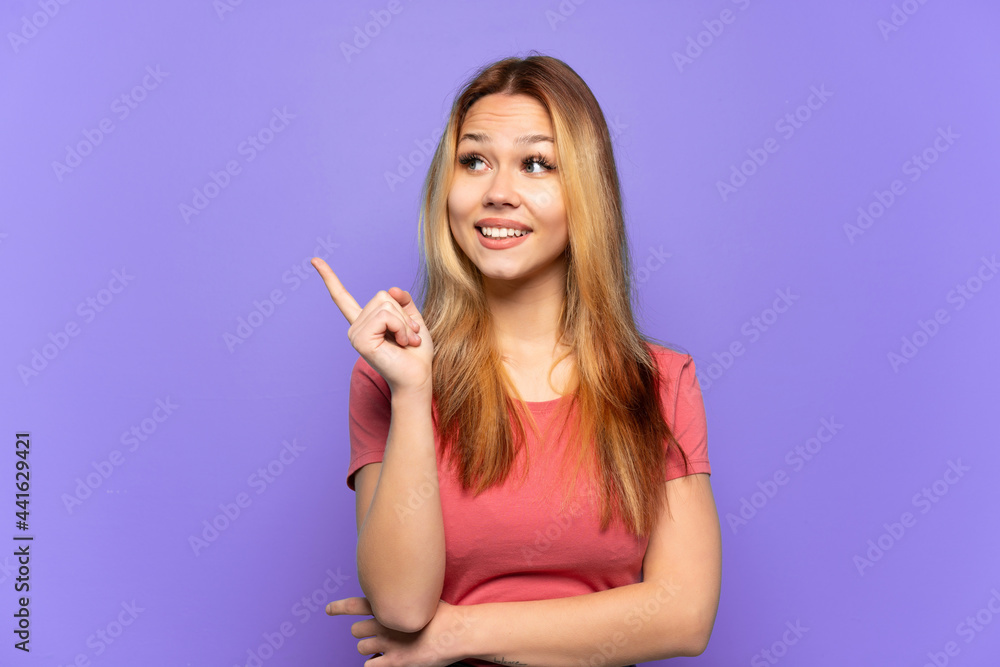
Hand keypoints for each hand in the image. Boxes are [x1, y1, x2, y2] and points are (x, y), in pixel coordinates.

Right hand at [312, 258, 432, 394]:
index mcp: (365, 322)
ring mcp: (355, 334)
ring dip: (404, 323)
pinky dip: (401, 327)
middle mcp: (356, 327)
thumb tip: (391, 288)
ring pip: (386, 305)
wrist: (418, 377)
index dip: (329, 278)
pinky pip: (385, 316)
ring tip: (407, 341)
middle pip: (382, 296)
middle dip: (403, 314)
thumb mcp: (413, 320)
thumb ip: (402, 301)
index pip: (342, 298)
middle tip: (410, 336)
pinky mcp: (361, 340)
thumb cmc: (416, 353)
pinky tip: (402, 343)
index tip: (315, 260)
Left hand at [326, 596, 473, 666]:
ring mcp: (388, 644)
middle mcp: (384, 624)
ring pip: (361, 648)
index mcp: (389, 606)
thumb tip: (395, 595)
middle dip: (363, 632)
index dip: (338, 607)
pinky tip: (385, 661)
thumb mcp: (421, 596)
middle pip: (355, 630)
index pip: (354, 604)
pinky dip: (375, 664)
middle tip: (376, 634)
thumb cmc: (443, 614)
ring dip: (369, 648)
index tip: (328, 609)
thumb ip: (403, 597)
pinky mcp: (395, 662)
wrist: (457, 631)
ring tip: (383, 648)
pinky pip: (370, 666)